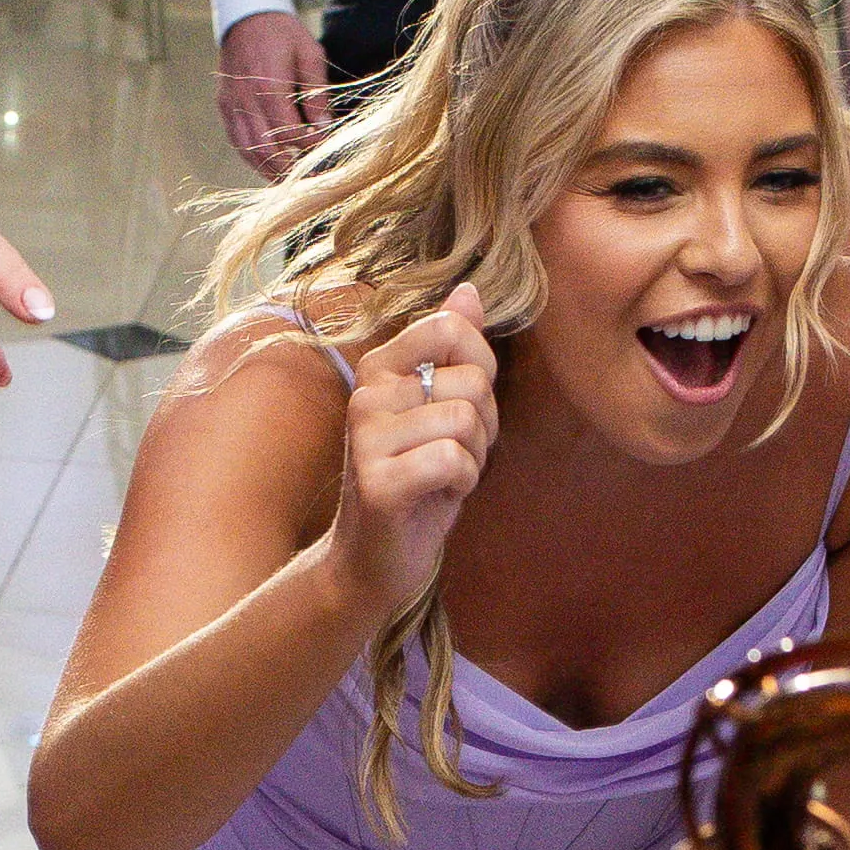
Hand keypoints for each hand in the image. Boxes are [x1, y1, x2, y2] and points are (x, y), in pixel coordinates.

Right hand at [216, 9, 335, 172]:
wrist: (246, 16)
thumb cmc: (283, 33)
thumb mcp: (309, 54)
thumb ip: (317, 93)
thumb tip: (326, 128)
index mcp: (269, 84)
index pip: (289, 132)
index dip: (309, 146)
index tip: (327, 149)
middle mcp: (246, 98)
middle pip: (266, 149)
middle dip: (289, 168)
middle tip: (310, 178)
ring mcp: (231, 104)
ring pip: (248, 150)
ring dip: (269, 169)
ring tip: (290, 180)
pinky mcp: (224, 106)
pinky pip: (237, 141)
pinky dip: (253, 157)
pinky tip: (269, 164)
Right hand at [323, 285, 494, 620]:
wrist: (374, 560)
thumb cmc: (416, 480)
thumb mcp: (440, 408)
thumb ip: (453, 349)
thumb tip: (469, 290)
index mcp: (380, 368)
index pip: (452, 328)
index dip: (481, 370)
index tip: (462, 408)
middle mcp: (367, 394)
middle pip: (471, 381)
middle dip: (483, 426)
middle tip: (452, 454)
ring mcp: (366, 438)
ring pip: (465, 421)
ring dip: (473, 458)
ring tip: (442, 476)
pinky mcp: (376, 482)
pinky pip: (453, 459)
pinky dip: (462, 483)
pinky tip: (437, 495)